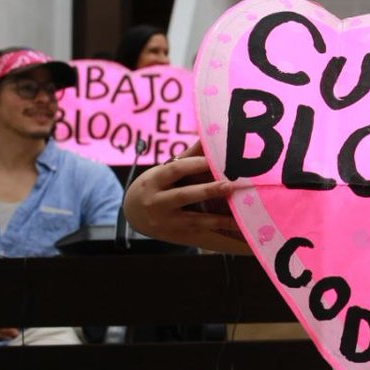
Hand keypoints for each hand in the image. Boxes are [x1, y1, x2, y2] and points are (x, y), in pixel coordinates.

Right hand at [123, 141, 242, 248]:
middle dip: (207, 191)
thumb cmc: (155, 186)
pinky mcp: (174, 234)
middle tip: (229, 185)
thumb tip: (208, 135)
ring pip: (192, 219)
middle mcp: (155, 202)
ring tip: (238, 212)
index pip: (175, 170)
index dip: (195, 164)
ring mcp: (164, 221)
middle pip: (183, 195)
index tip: (216, 160)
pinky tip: (234, 224)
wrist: (131, 214)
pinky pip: (198, 230)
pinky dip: (216, 227)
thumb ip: (186, 157)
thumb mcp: (162, 171)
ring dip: (216, 217)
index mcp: (154, 180)